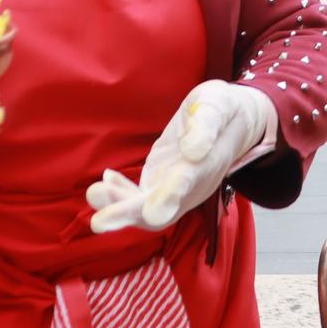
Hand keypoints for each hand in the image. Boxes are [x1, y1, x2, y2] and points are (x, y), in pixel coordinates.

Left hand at [86, 81, 276, 233]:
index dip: (169, 197)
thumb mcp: (217, 105)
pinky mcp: (159, 183)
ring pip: (145, 209)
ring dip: (118, 206)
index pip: (186, 185)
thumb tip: (192, 149)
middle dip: (129, 215)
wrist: (231, 123)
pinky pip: (138, 198)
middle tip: (99, 222)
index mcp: (206, 165)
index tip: (152, 212)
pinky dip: (120, 194)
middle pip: (160, 211)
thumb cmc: (223, 110)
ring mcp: (173, 189)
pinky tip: (107, 179)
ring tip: (95, 193)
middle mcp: (190, 187)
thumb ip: (205, 124)